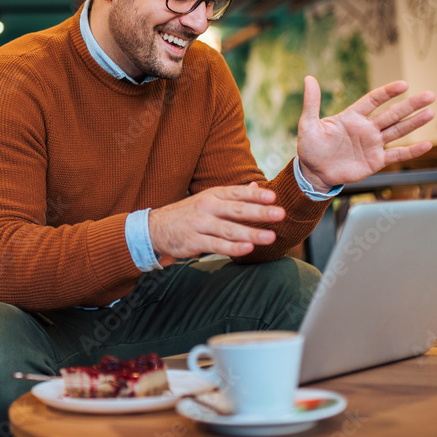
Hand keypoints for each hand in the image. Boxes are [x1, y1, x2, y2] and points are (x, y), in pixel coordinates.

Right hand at [148, 182, 284, 258]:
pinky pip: (216, 245)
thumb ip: (233, 196)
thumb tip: (257, 187)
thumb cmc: (188, 214)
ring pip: (229, 229)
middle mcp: (207, 207)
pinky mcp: (194, 242)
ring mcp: (200, 224)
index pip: (237, 193)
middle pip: (236, 210)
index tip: (274, 197)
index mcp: (213, 195)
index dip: (256, 195)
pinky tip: (247, 249)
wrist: (156, 228)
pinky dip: (233, 248)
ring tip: (271, 237)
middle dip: (260, 212)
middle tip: (280, 214)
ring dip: (252, 233)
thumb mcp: (209, 199)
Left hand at [297, 77, 435, 190]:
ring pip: (397, 131)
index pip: (373, 100)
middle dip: (410, 105)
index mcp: (352, 117)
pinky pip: (396, 155)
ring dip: (414, 123)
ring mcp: (372, 144)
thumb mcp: (308, 124)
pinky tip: (426, 145)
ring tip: (431, 112)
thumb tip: (309, 78)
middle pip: (392, 113)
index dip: (388, 92)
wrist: (313, 172)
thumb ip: (312, 102)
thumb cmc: (310, 147)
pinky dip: (411, 151)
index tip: (403, 85)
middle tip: (430, 95)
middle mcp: (366, 128)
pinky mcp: (375, 161)